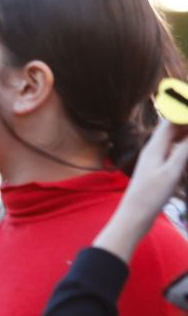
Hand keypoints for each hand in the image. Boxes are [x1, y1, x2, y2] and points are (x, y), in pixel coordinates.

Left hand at [96, 115, 187, 260]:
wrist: (133, 217)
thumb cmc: (150, 196)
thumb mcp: (171, 172)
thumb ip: (184, 150)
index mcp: (154, 147)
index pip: (171, 120)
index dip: (183, 110)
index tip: (187, 98)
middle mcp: (152, 150)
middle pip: (171, 127)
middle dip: (183, 119)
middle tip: (186, 105)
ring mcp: (153, 160)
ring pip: (171, 138)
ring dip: (183, 131)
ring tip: (187, 127)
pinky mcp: (156, 169)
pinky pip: (171, 150)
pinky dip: (181, 144)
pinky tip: (185, 146)